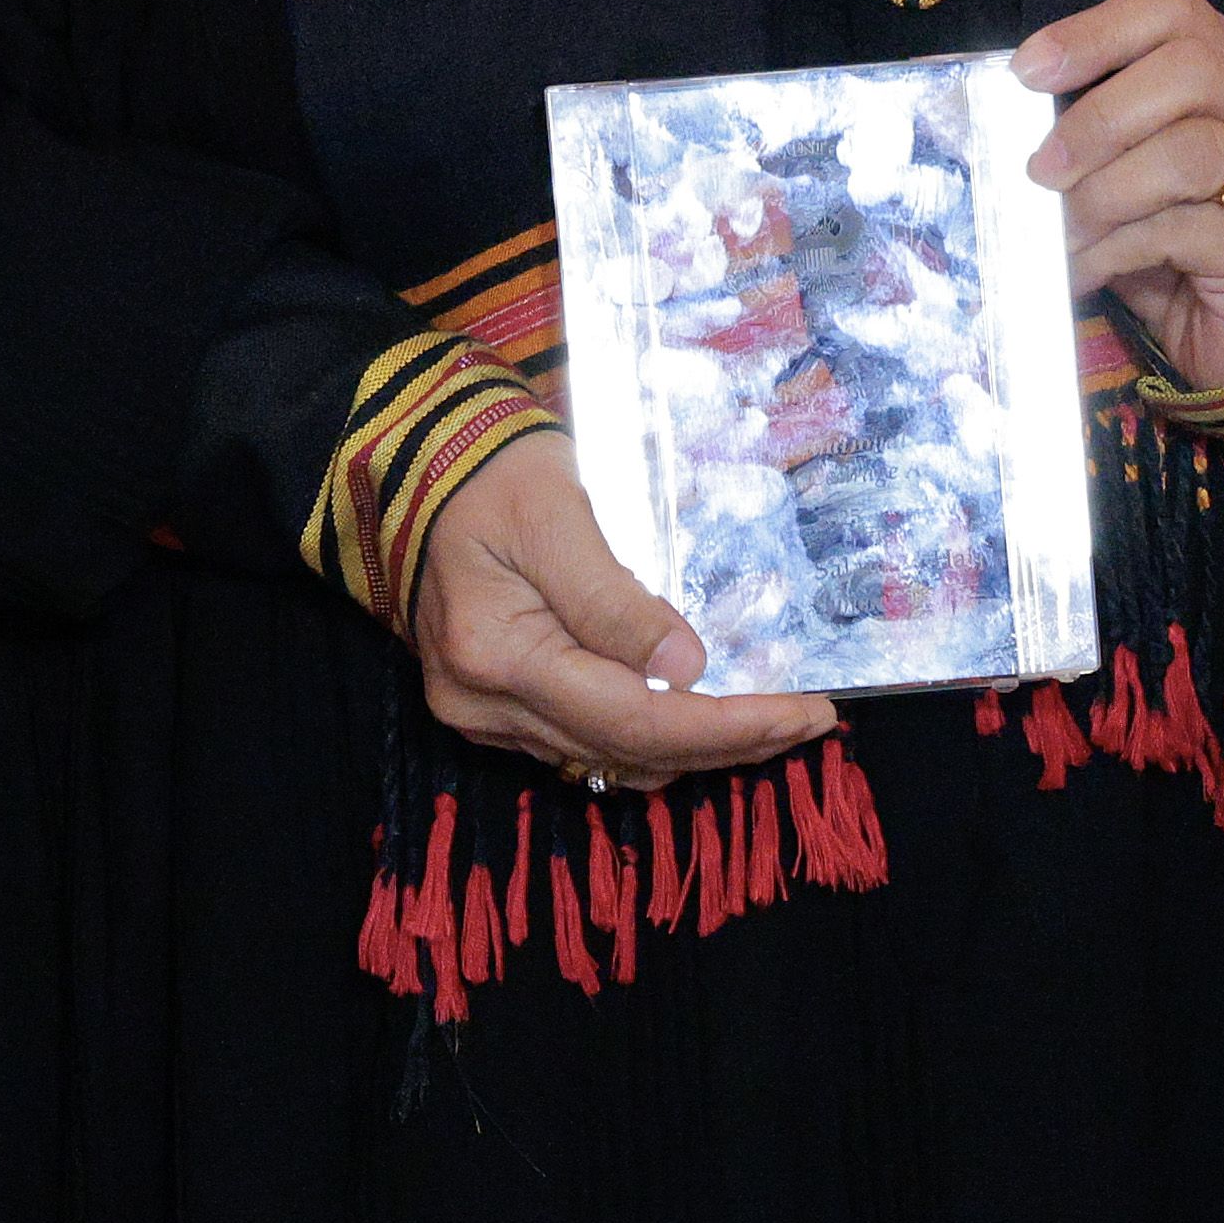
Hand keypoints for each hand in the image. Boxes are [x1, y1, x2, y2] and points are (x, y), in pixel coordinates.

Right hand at [403, 434, 836, 787]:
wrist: (412, 464)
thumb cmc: (487, 470)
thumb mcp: (556, 511)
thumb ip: (614, 597)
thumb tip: (688, 664)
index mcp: (497, 653)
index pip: (634, 717)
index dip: (727, 725)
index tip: (804, 711)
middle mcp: (484, 705)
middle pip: (629, 750)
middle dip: (729, 743)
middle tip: (811, 720)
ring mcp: (485, 716)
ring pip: (610, 759)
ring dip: (698, 749)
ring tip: (774, 722)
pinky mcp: (496, 709)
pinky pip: (587, 744)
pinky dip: (653, 739)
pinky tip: (704, 717)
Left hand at [1017, 0, 1223, 402]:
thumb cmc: (1172, 231)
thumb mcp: (1127, 160)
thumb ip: (1092, 124)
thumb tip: (1007, 113)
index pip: (1170, 9)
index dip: (1094, 32)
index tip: (1028, 72)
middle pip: (1190, 68)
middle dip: (1100, 119)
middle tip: (1042, 169)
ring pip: (1187, 153)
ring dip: (1103, 194)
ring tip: (1059, 231)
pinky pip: (1180, 232)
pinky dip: (1113, 252)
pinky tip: (1085, 271)